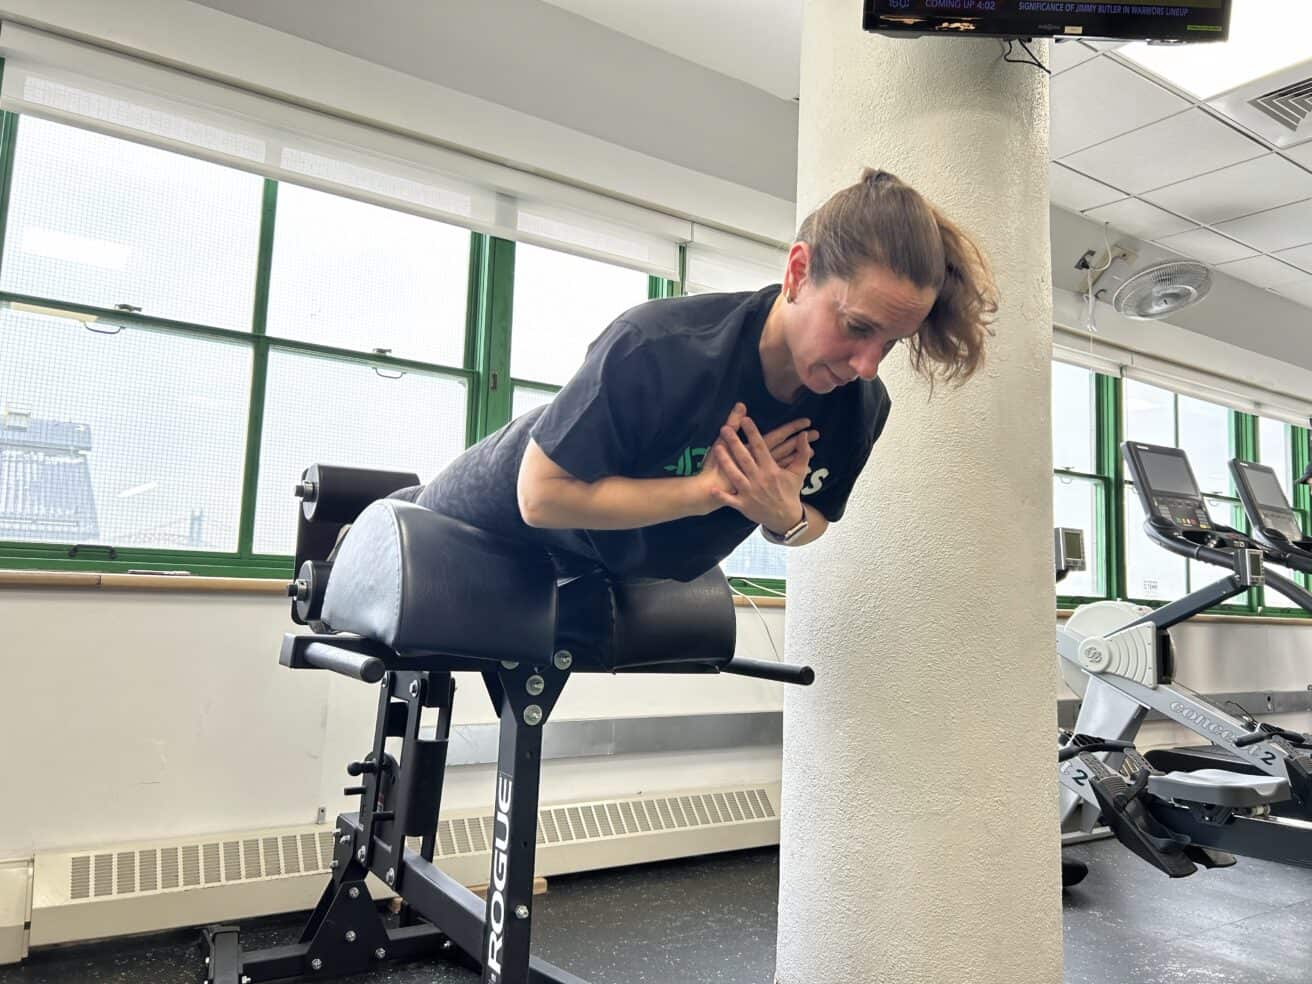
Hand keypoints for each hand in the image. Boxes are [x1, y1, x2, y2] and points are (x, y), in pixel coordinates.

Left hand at [700, 411, 814, 530]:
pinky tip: (711, 488)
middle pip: (744, 458)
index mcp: (771, 470)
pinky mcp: (743, 505)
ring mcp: (750, 493)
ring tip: (716, 448)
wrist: (785, 518)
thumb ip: (802, 453)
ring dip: (725, 462)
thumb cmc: (790, 492)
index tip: (745, 419)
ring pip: (735, 475)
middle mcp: (759, 479)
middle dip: (734, 443)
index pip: (761, 448)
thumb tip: (804, 435)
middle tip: (725, 428)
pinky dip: (721, 495)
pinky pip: (730, 500)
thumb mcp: (799, 472)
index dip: (753, 433)